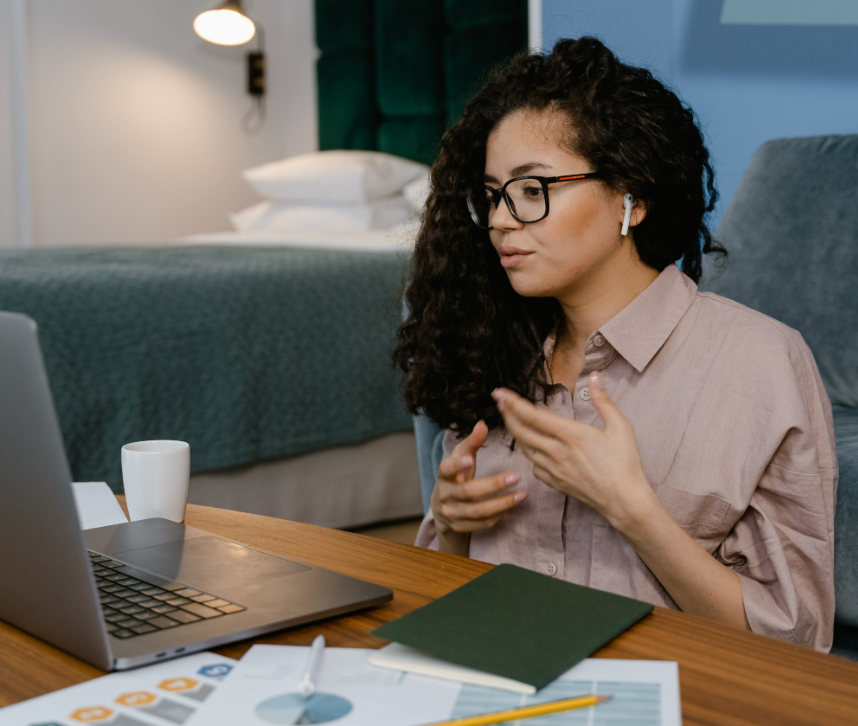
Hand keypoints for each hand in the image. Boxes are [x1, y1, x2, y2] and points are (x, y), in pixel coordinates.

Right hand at [430, 420, 526, 554]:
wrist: (443, 509)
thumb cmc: (456, 476)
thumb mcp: (461, 458)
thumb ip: (472, 442)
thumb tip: (483, 424)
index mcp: (444, 475)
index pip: (447, 469)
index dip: (457, 465)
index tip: (470, 459)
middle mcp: (445, 495)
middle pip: (468, 492)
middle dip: (494, 484)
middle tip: (517, 476)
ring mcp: (452, 513)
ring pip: (478, 511)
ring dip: (503, 503)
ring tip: (523, 494)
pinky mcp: (460, 527)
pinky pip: (482, 524)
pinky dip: (498, 515)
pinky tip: (511, 506)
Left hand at [491, 372, 653, 531]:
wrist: (625, 502)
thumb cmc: (625, 464)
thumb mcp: (620, 427)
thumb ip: (603, 400)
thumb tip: (594, 377)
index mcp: (571, 435)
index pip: (533, 416)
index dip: (513, 403)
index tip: (500, 393)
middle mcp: (557, 452)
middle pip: (521, 431)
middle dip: (507, 414)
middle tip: (499, 402)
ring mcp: (554, 470)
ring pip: (525, 449)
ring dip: (516, 433)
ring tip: (512, 421)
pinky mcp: (556, 483)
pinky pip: (535, 467)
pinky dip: (530, 455)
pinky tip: (533, 449)